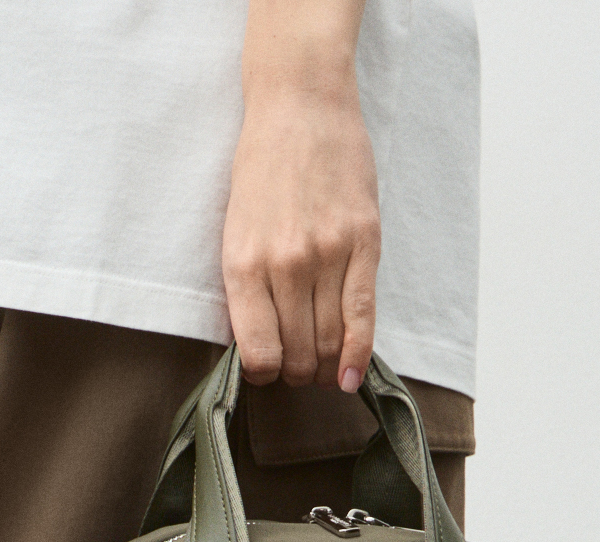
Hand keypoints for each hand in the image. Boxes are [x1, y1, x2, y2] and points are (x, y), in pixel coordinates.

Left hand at [221, 72, 380, 391]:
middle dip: (296, 373)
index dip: (264, 375)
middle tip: (298, 367)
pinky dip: (358, 356)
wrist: (301, 106)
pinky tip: (351, 377)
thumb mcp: (235, 232)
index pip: (258, 353)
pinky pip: (362, 317)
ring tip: (322, 366)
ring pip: (329, 342)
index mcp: (243, 264)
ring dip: (325, 368)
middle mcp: (284, 265)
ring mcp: (327, 255)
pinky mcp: (364, 242)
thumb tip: (261, 347)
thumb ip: (247, 289)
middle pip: (297, 354)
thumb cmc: (263, 170)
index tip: (268, 370)